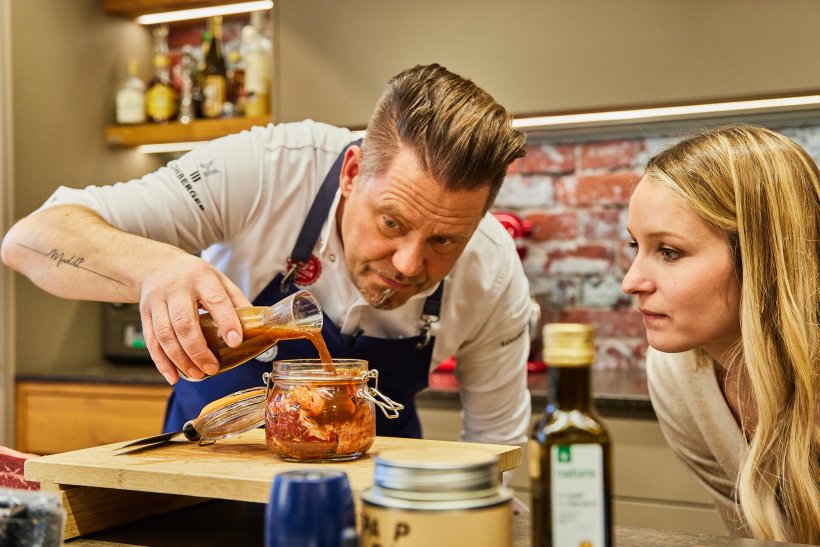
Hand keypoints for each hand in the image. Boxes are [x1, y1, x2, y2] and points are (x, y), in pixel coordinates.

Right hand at [138, 250, 251, 383]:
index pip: (214, 300)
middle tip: (212, 368)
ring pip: (165, 335)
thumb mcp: (218, 278)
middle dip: (198, 350)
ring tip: (197, 374)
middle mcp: (176, 289)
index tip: (235, 342)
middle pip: (184, 323)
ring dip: (181, 359)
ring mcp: (157, 302)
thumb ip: (236, 300)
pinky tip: (173, 376)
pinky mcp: (144, 314)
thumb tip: (257, 326)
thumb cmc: (193, 275)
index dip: (226, 321)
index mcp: (201, 278)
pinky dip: (162, 362)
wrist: (156, 265)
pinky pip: (151, 341)